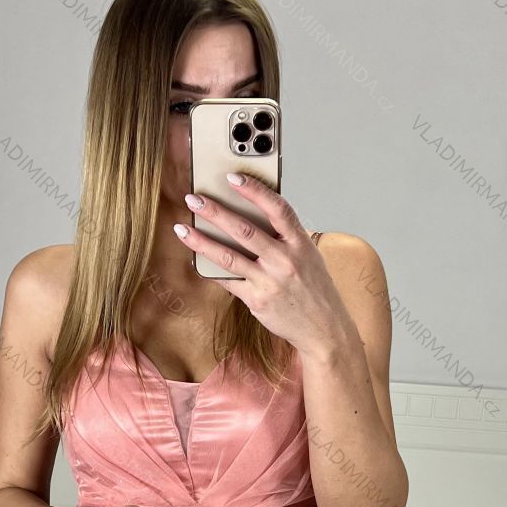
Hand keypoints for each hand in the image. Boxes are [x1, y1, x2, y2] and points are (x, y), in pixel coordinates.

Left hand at [175, 173, 348, 355]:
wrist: (324, 329)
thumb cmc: (316, 291)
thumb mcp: (310, 256)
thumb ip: (286, 238)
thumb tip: (257, 217)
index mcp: (300, 243)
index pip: (277, 208)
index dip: (254, 190)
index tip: (233, 178)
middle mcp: (285, 260)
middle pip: (245, 230)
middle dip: (215, 212)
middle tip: (194, 199)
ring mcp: (269, 281)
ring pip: (229, 256)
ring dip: (202, 241)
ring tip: (182, 229)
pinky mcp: (257, 300)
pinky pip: (228, 281)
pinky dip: (211, 270)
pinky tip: (196, 259)